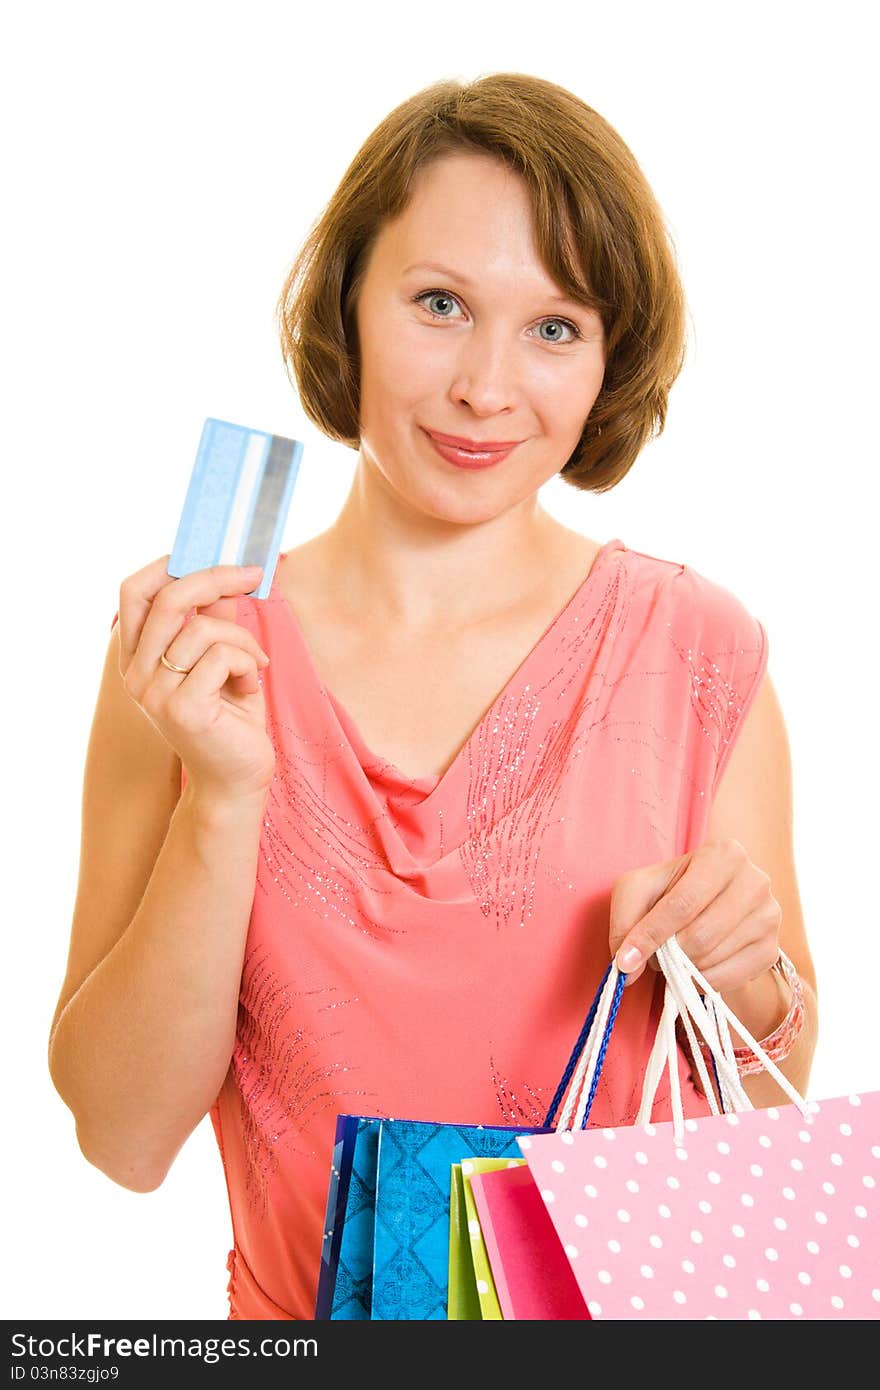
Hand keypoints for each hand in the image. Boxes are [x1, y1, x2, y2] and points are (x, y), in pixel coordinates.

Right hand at [117, 555, 275, 802]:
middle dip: (215, 577)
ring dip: (242, 637)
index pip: (133, 593)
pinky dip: (247, 662)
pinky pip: (221, 656)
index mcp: (137, 658)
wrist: (237, 782)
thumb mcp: (224, 659)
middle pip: (166, 598)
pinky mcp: (182, 709)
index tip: (209, 553)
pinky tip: (251, 683)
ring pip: (202, 628)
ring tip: (255, 664)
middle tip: (255, 574)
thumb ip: (216, 619)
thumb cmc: (231, 720)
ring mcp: (154, 694)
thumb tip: (227, 575)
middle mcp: (136, 675)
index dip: (167, 564)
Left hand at [608, 839, 781, 991]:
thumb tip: (627, 968)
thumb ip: (625, 922)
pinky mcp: (772, 949)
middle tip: (655, 953)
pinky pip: (730, 978)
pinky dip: (702, 981)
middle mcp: (755, 881)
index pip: (682, 903)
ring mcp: (769, 916)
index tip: (625, 961)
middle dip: (668, 953)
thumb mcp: (638, 890)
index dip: (650, 935)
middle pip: (701, 935)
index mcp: (723, 854)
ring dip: (683, 966)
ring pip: (713, 958)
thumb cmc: (670, 891)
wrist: (709, 906)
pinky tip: (695, 967)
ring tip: (676, 953)